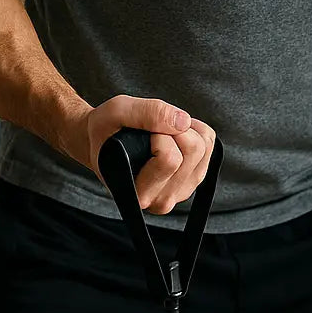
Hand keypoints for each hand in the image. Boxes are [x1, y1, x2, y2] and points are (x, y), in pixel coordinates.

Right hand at [85, 94, 216, 214]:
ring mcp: (182, 191)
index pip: (170, 159)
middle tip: (150, 130)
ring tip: (159, 132)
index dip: (157, 133)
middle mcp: (162, 201)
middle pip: (193, 150)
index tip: (139, 133)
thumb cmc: (105, 130)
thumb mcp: (116, 112)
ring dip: (184, 128)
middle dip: (173, 128)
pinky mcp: (194, 178)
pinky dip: (194, 128)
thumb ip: (146, 113)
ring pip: (204, 146)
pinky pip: (209, 143)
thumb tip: (183, 121)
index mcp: (139, 194)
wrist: (102, 141)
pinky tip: (172, 134)